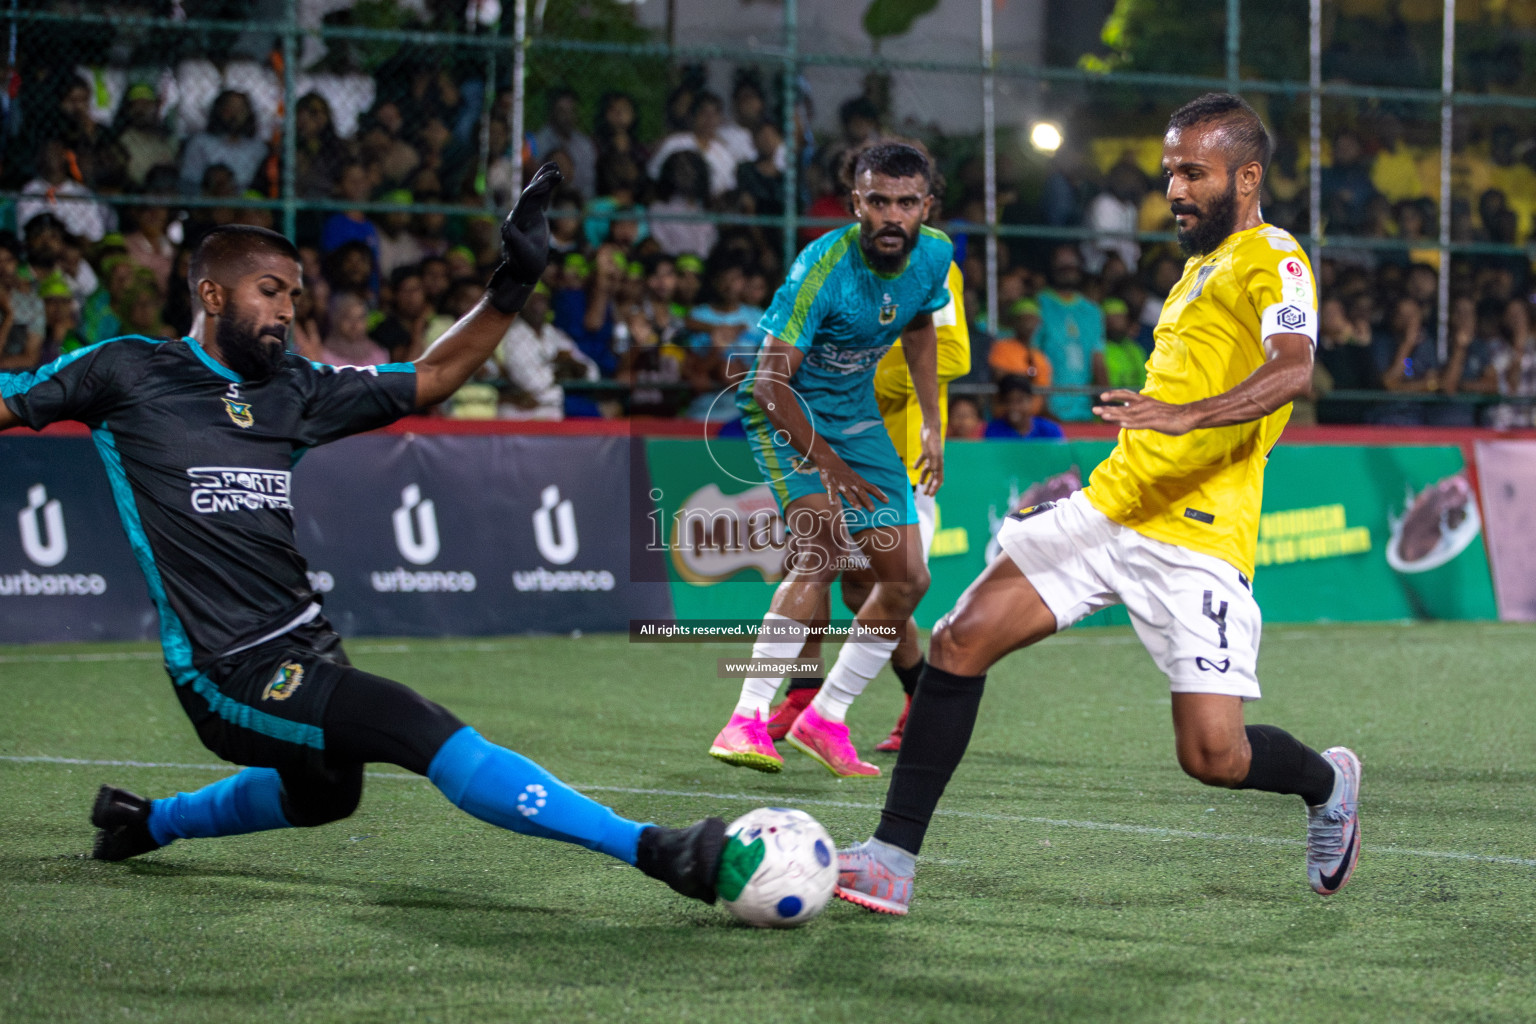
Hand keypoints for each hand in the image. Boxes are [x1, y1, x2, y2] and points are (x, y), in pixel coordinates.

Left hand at [486, 162, 561, 313]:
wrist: (523, 269)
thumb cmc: (524, 263)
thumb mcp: (520, 253)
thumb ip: (513, 239)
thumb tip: (505, 224)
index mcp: (518, 219)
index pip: (527, 198)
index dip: (538, 188)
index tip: (550, 180)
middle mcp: (521, 213)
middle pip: (532, 191)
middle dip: (542, 179)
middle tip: (555, 169)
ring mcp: (528, 213)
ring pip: (536, 192)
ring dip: (544, 179)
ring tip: (555, 167)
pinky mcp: (535, 216)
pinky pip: (541, 198)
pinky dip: (547, 188)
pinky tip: (554, 179)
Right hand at [817, 455, 887, 512]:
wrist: (830, 461)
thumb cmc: (846, 474)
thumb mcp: (857, 481)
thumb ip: (865, 491)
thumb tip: (872, 503)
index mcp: (859, 482)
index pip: (871, 488)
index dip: (879, 494)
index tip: (887, 501)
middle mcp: (851, 483)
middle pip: (860, 492)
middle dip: (867, 500)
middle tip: (872, 510)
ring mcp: (841, 484)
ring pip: (847, 493)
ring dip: (853, 500)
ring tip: (859, 508)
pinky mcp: (830, 484)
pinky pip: (831, 492)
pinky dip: (832, 498)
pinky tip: (833, 505)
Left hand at [915, 423, 943, 494]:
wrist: (930, 427)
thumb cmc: (932, 439)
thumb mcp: (933, 452)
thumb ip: (934, 461)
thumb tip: (934, 471)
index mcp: (939, 463)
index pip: (939, 479)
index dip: (935, 488)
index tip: (930, 495)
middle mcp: (936, 461)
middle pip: (934, 476)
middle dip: (930, 486)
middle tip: (925, 494)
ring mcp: (931, 456)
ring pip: (928, 469)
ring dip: (925, 477)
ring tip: (920, 484)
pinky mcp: (926, 451)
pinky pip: (923, 460)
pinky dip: (919, 464)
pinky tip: (915, 468)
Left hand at [1093, 389, 1194, 434]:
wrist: (1187, 416)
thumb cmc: (1168, 414)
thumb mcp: (1150, 409)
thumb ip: (1137, 410)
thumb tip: (1123, 414)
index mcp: (1143, 400)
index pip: (1126, 395)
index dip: (1115, 395)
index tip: (1102, 397)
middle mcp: (1145, 405)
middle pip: (1124, 407)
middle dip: (1109, 408)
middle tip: (1095, 410)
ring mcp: (1150, 414)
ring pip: (1130, 415)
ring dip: (1116, 416)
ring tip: (1104, 416)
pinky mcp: (1156, 422)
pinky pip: (1141, 423)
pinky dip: (1131, 424)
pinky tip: (1122, 424)